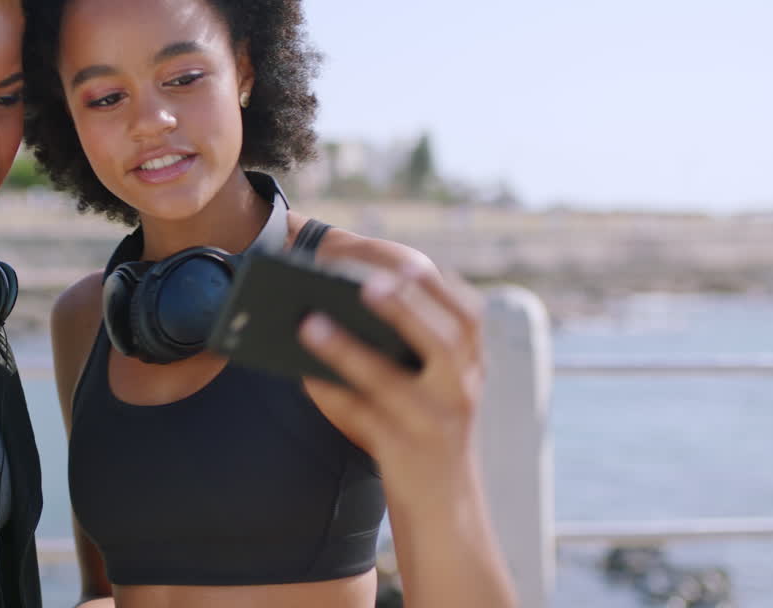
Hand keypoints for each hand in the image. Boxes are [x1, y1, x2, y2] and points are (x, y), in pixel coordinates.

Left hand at [298, 263, 484, 482]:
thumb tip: (343, 309)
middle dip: (406, 309)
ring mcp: (432, 425)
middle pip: (444, 342)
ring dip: (348, 349)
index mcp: (470, 370)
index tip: (411, 263)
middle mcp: (459, 394)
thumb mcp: (437, 392)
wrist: (445, 509)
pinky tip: (302, 374)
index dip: (440, 288)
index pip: (471, 318)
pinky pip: (358, 419)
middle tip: (366, 284)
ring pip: (389, 382)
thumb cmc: (426, 431)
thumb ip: (414, 353)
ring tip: (309, 324)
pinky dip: (328, 394)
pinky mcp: (400, 452)